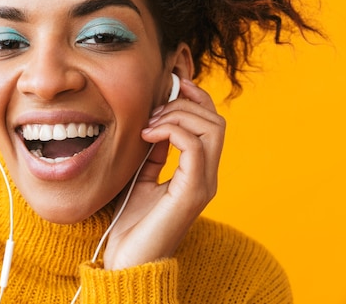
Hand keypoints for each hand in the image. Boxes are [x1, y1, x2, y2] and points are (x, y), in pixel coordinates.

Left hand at [103, 79, 224, 269]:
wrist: (130, 260)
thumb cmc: (134, 224)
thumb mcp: (144, 178)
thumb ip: (156, 154)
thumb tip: (156, 125)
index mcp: (197, 172)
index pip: (210, 124)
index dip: (196, 99)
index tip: (172, 86)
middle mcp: (207, 176)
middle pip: (215, 121)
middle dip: (184, 105)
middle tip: (152, 113)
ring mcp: (203, 184)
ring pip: (211, 129)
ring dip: (177, 116)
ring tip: (149, 125)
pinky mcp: (192, 193)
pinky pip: (195, 148)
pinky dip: (173, 131)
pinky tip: (148, 136)